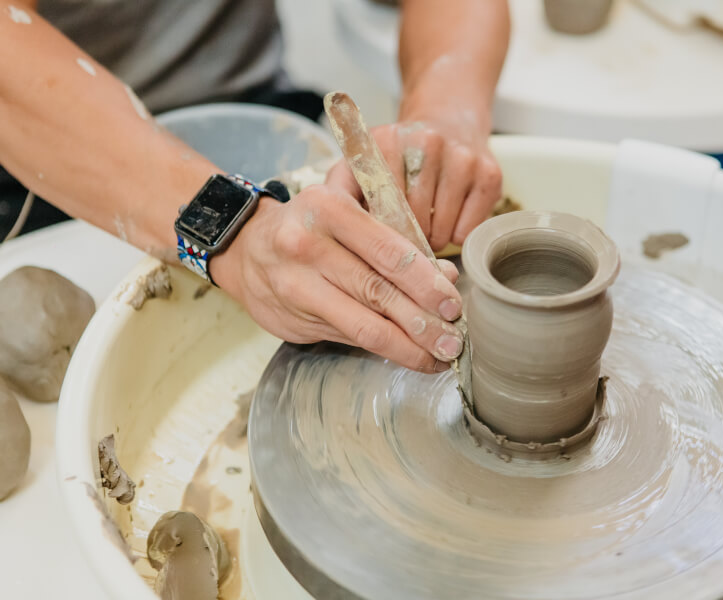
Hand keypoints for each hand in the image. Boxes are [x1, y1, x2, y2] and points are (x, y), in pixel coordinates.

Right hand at [209, 185, 463, 372]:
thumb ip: (395, 240)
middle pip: (378, 292)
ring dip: (408, 346)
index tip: (453, 304)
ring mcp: (296, 285)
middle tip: (454, 342)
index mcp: (328, 208)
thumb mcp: (348, 214)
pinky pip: (348, 337)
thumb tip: (447, 276)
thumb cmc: (310, 227)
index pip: (388, 251)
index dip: (426, 283)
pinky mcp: (292, 318)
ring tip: (438, 357)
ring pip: (363, 324)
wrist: (246, 249)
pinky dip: (383, 348)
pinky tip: (407, 354)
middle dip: (424, 323)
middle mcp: (307, 245)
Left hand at [327, 118, 501, 251]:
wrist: (449, 118)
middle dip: (406, 243)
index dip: (378, 236)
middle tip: (403, 243)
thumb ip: (340, 191)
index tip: (374, 251)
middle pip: (411, 223)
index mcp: (386, 141)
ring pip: (441, 230)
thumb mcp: (361, 163)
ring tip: (426, 230)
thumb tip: (328, 229)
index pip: (378, 208)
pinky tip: (449, 221)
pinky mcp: (489, 173)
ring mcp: (461, 157)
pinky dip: (457, 237)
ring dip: (433, 241)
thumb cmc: (399, 156)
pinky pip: (468, 229)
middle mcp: (426, 142)